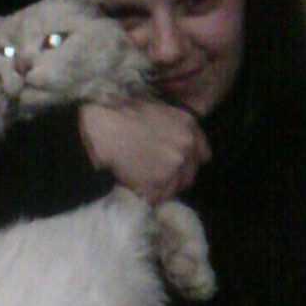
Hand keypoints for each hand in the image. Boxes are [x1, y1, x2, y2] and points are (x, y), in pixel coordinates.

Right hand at [78, 100, 210, 203]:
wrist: (101, 133)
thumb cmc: (121, 113)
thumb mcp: (153, 106)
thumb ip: (170, 120)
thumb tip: (169, 127)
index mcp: (188, 127)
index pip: (203, 152)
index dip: (191, 157)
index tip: (180, 161)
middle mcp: (186, 150)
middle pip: (191, 173)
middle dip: (178, 174)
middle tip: (159, 172)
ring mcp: (174, 172)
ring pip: (176, 188)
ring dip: (164, 187)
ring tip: (146, 181)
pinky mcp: (158, 189)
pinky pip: (158, 199)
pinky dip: (148, 196)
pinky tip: (137, 188)